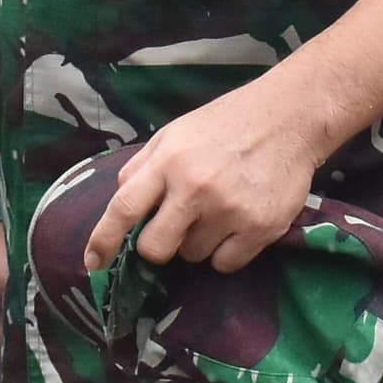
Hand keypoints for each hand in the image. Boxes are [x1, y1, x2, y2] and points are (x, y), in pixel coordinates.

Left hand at [82, 79, 336, 275]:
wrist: (290, 117)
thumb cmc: (227, 123)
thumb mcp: (176, 132)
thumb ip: (144, 166)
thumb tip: (119, 200)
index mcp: (169, 161)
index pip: (123, 208)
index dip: (103, 240)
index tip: (92, 262)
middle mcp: (195, 188)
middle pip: (155, 248)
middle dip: (157, 247)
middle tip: (174, 228)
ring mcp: (229, 211)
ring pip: (192, 257)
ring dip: (197, 243)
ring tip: (217, 212)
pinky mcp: (260, 228)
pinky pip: (225, 265)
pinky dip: (226, 253)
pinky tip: (237, 225)